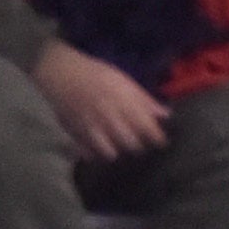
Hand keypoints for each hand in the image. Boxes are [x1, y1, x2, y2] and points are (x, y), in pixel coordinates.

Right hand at [32, 44, 167, 162]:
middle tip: (143, 143)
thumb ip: (144, 100)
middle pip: (130, 143)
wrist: (63, 75)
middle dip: (140, 146)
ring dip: (119, 151)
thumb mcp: (125, 81)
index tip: (163, 142)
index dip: (157, 137)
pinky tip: (101, 149)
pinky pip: (90, 153)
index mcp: (123, 103)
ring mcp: (91, 130)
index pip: (146, 127)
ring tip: (122, 146)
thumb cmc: (97, 75)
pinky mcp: (76, 136)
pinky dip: (97, 154)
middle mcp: (108, 119)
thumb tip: (165, 114)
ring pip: (111, 153)